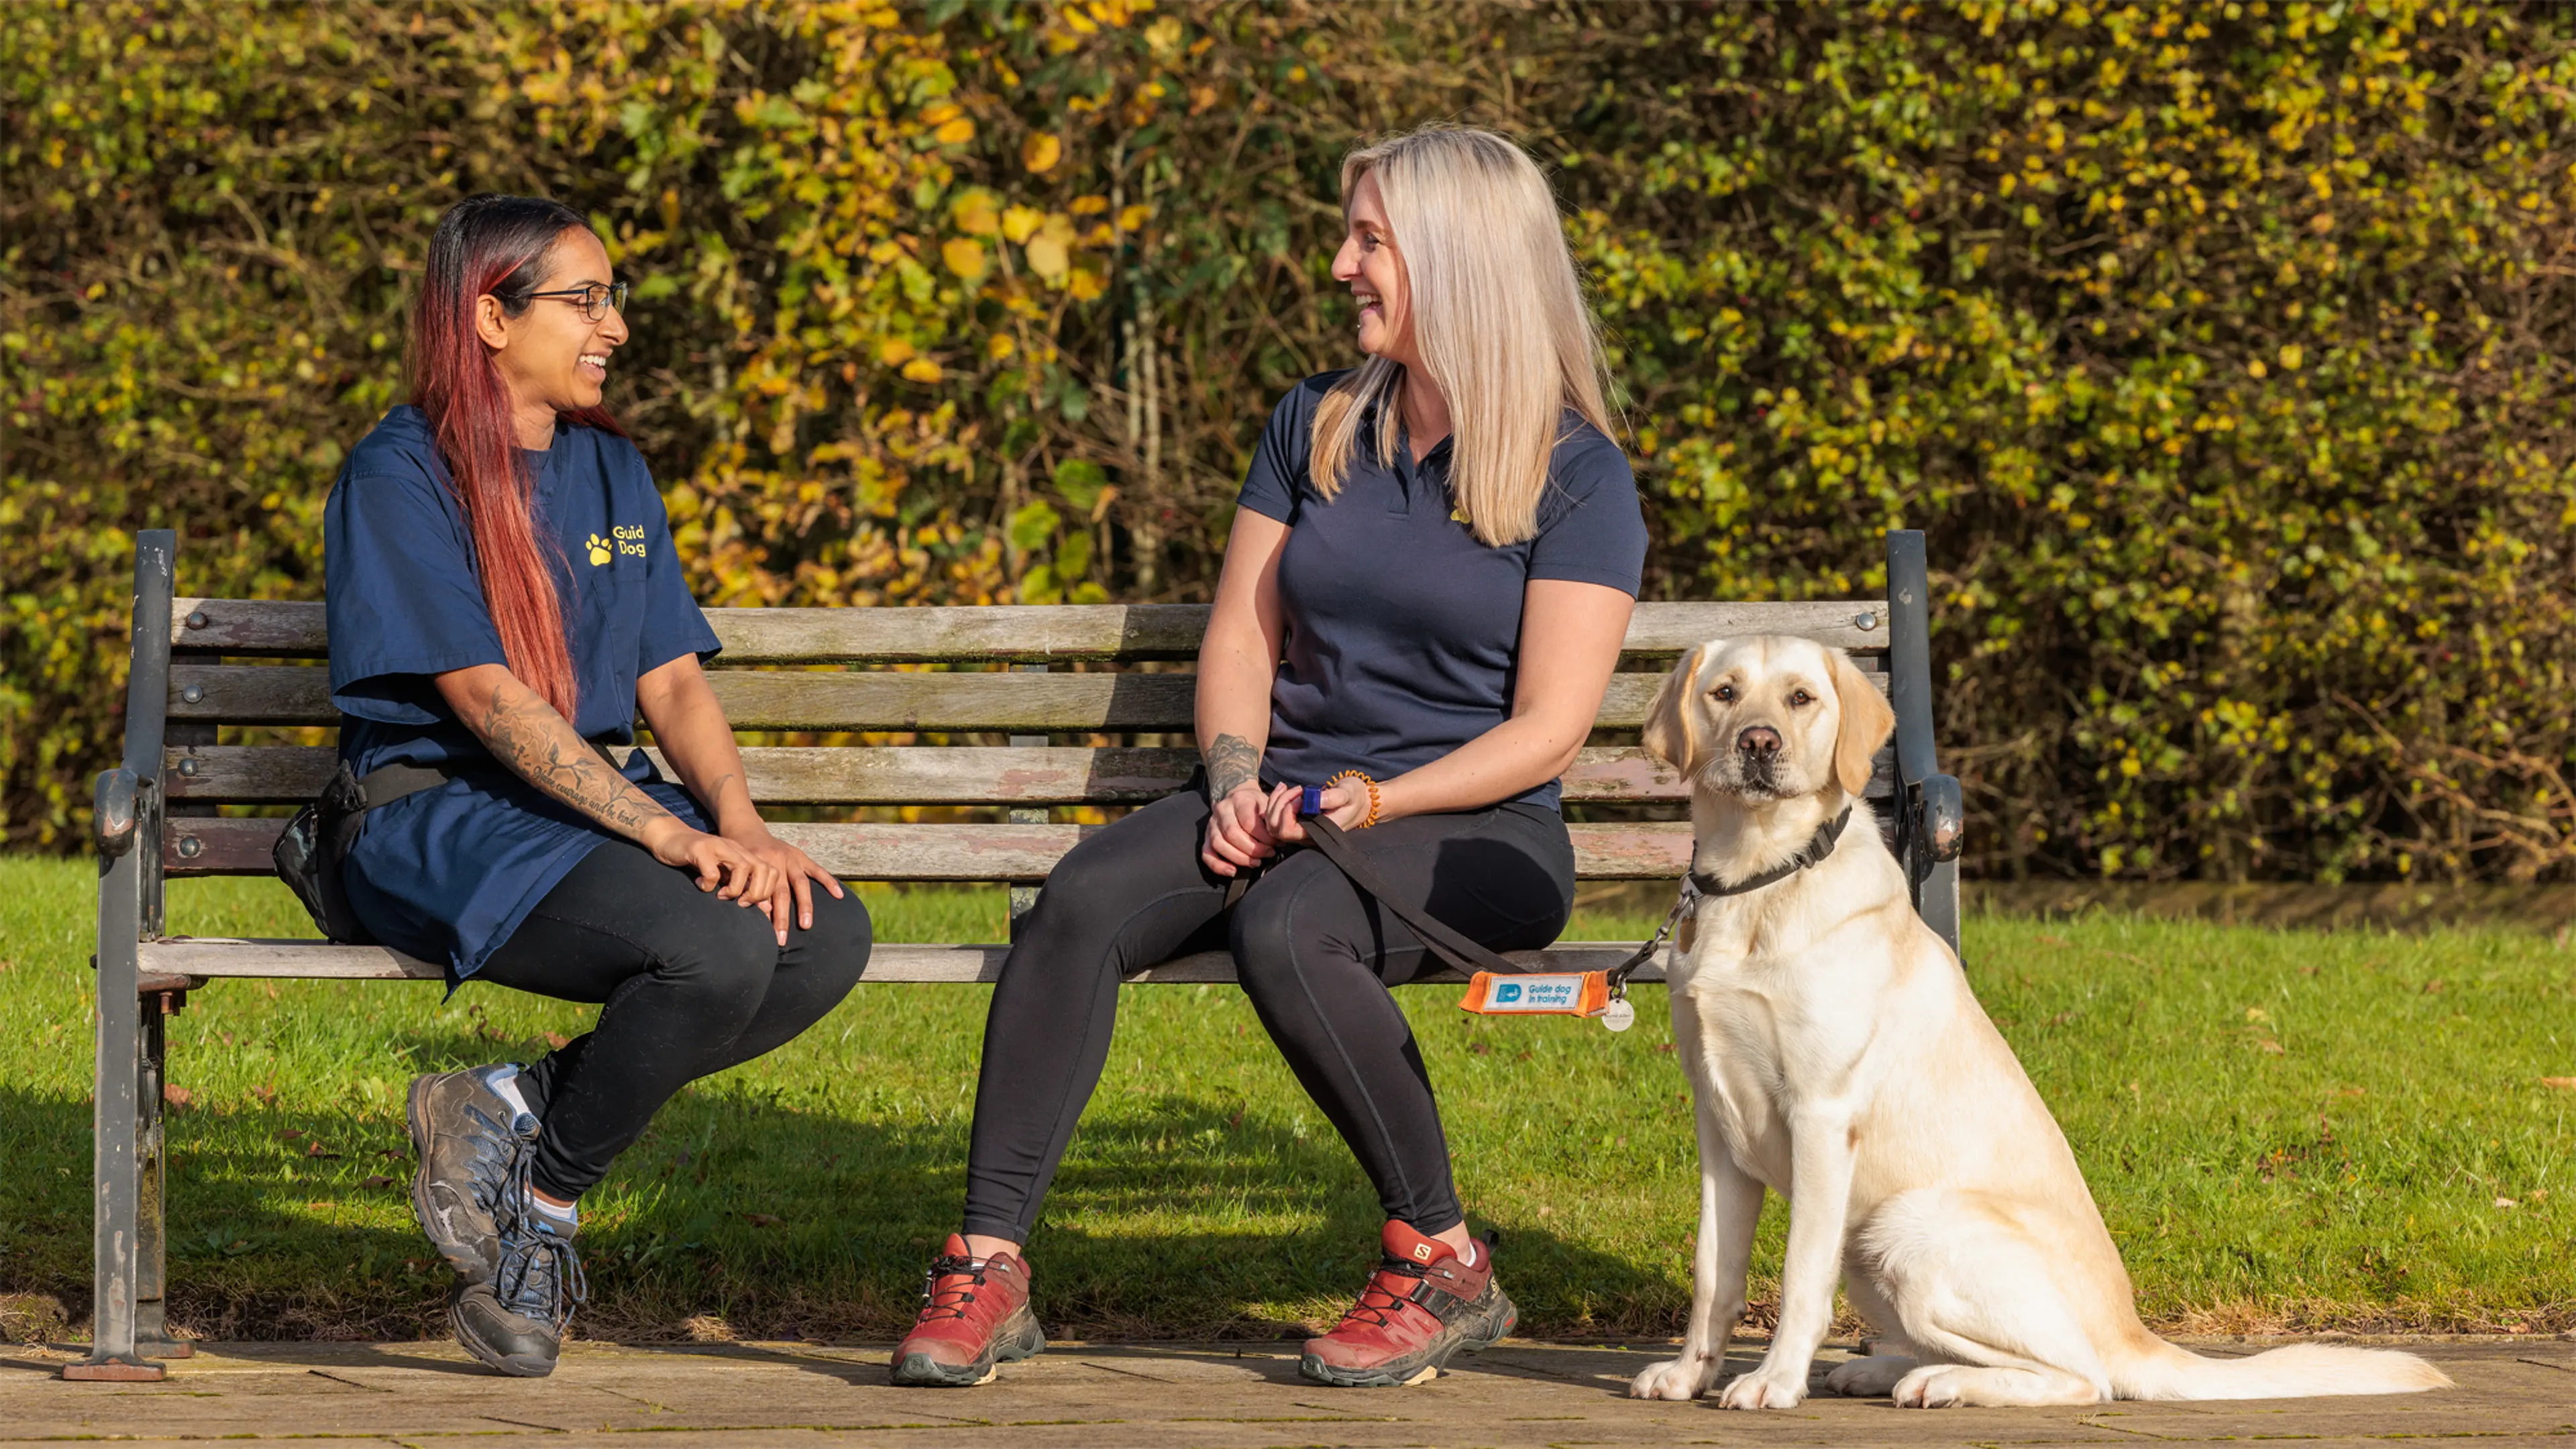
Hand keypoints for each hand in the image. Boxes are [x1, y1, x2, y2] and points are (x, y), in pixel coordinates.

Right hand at [643, 818, 781, 922]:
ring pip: (742, 868)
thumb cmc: (696, 860)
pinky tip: (701, 885)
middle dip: (756, 892)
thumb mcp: (722, 874)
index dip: (765, 891)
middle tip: (739, 902)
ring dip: (735, 888)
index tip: (748, 903)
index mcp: (743, 854)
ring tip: (721, 895)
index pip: (771, 871)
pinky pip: (712, 871)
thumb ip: (741, 886)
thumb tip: (766, 907)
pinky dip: (708, 884)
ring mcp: (718, 847)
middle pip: (763, 868)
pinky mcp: (699, 849)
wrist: (668, 837)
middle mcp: (735, 848)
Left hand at [725, 824, 845, 945]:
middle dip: (782, 917)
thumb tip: (752, 909)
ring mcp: (791, 858)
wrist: (746, 830)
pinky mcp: (801, 856)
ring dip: (804, 906)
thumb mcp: (734, 868)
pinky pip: (818, 870)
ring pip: (800, 884)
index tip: (762, 933)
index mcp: (758, 864)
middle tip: (781, 939)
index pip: (761, 893)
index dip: (763, 913)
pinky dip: (829, 882)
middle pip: (781, 893)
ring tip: (806, 925)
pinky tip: (839, 895)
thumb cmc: (739, 855)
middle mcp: (776, 860)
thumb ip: (743, 886)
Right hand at [1201, 781, 1279, 876]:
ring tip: (1255, 862)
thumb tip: (1277, 836)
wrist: (1239, 799)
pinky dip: (1218, 865)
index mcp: (1239, 800)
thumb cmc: (1256, 805)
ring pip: (1218, 844)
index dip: (1263, 837)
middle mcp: (1222, 810)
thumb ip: (1271, 818)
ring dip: (1239, 858)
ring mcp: (1212, 824)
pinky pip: (1207, 854)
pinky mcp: (1207, 837)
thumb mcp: (1267, 804)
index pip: (1248, 822)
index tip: (1275, 844)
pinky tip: (1232, 871)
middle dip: (1253, 849)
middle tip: (1268, 854)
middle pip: (1232, 834)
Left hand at [1264, 780, 1366, 842]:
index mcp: (1319, 832)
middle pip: (1276, 829)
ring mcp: (1301, 831)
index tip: (1300, 796)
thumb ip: (1334, 797)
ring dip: (1276, 802)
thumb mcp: (1349, 793)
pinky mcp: (1297, 823)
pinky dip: (1276, 802)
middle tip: (1297, 789)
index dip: (1287, 812)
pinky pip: (1276, 818)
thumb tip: (1315, 799)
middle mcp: (1307, 836)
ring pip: (1272, 824)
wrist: (1359, 802)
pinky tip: (1285, 790)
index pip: (1289, 831)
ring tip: (1289, 788)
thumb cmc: (1355, 798)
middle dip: (1281, 804)